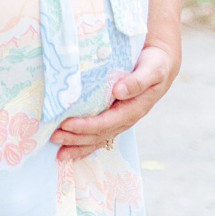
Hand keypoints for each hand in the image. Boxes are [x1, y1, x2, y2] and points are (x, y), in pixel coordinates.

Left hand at [54, 42, 177, 155]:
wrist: (160, 63)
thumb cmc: (155, 65)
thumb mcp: (152, 70)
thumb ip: (137, 81)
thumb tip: (119, 91)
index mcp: (134, 108)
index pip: (107, 122)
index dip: (87, 125)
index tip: (67, 124)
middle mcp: (126, 117)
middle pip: (100, 133)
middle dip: (77, 138)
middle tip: (54, 137)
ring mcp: (120, 119)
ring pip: (98, 138)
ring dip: (78, 145)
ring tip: (59, 151)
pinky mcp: (114, 116)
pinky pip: (100, 134)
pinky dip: (85, 144)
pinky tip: (71, 150)